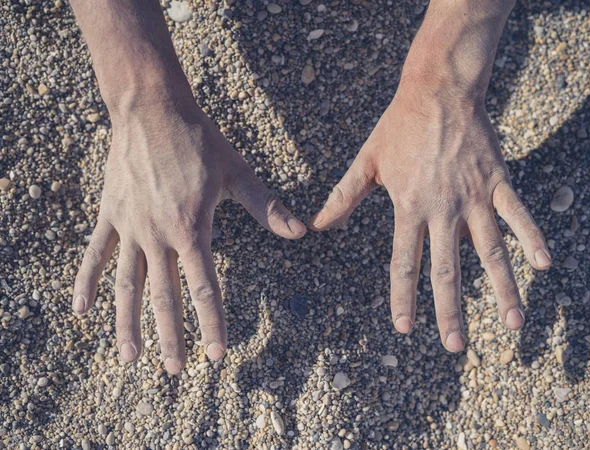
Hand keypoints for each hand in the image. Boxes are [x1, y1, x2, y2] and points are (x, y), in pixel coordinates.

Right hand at [72, 98, 305, 372]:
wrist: (152, 108)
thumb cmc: (198, 140)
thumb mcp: (236, 173)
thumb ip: (266, 207)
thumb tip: (301, 231)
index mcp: (190, 228)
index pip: (205, 288)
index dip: (212, 324)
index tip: (216, 356)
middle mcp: (157, 235)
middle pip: (164, 297)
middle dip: (171, 336)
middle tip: (174, 371)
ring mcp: (130, 226)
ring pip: (127, 284)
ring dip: (127, 323)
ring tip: (129, 357)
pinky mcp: (111, 214)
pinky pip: (96, 254)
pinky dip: (87, 281)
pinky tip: (80, 310)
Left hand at [310, 86, 550, 351]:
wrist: (438, 90)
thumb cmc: (398, 126)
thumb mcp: (366, 161)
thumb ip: (342, 196)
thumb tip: (317, 226)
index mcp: (408, 207)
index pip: (404, 263)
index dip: (403, 298)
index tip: (405, 328)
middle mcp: (442, 210)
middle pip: (447, 270)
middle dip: (450, 312)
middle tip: (455, 346)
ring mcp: (473, 198)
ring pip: (490, 252)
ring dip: (502, 290)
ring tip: (513, 325)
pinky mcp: (497, 182)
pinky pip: (518, 215)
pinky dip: (532, 238)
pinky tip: (543, 266)